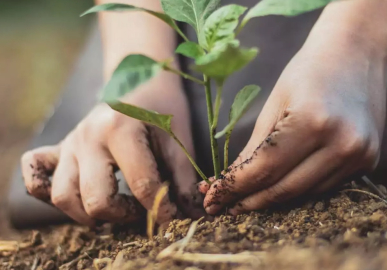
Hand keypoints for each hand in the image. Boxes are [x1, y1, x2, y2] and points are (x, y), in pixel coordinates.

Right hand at [21, 73, 201, 226]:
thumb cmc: (162, 107)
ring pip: (62, 196)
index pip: (140, 185)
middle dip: (122, 215)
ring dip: (88, 213)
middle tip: (140, 209)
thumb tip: (191, 212)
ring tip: (114, 208)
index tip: (172, 218)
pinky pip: (36, 175)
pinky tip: (76, 195)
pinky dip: (46, 192)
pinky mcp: (59, 148)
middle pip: (95, 199)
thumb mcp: (178, 138)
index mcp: (120, 130)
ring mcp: (70, 143)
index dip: (161, 209)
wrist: (139, 79)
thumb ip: (183, 178)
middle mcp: (88, 137)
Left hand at [200, 35, 386, 214]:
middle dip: (248, 201)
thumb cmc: (307, 72)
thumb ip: (254, 148)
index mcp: (312, 121)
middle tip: (222, 207)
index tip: (211, 199)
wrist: (355, 53)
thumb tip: (230, 182)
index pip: (264, 170)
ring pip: (303, 193)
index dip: (233, 189)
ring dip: (272, 198)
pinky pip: (323, 186)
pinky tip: (279, 184)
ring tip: (245, 197)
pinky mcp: (369, 160)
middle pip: (284, 189)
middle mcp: (342, 143)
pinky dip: (297, 188)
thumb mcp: (273, 104)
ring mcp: (360, 155)